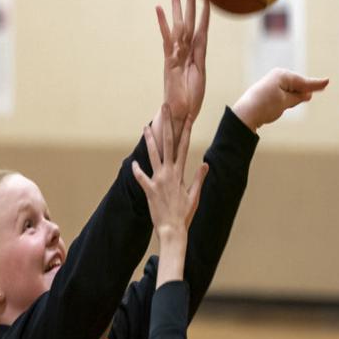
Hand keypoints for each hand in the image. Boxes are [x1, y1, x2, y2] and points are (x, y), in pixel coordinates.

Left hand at [132, 105, 207, 239]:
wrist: (172, 229)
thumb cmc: (185, 214)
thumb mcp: (195, 196)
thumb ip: (198, 178)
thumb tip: (205, 164)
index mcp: (180, 173)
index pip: (183, 147)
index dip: (185, 130)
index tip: (187, 117)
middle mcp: (168, 173)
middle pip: (167, 144)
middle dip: (167, 124)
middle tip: (165, 109)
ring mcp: (157, 180)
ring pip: (152, 155)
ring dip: (149, 139)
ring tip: (145, 126)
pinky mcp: (148, 189)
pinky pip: (140, 176)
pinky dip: (137, 170)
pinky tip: (133, 163)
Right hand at [157, 0, 209, 129]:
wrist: (179, 115)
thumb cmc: (189, 101)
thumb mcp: (199, 79)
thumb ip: (197, 62)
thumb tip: (197, 49)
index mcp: (195, 56)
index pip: (201, 31)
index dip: (204, 16)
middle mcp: (184, 52)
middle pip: (187, 23)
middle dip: (188, 4)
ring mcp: (175, 55)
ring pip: (178, 27)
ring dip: (177, 8)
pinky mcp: (169, 62)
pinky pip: (168, 40)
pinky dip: (164, 25)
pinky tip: (159, 9)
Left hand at [232, 69, 329, 132]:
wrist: (246, 113)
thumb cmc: (266, 105)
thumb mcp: (286, 101)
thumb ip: (298, 96)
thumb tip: (308, 94)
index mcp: (282, 75)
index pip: (303, 81)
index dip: (316, 84)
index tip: (327, 81)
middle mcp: (278, 76)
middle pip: (298, 85)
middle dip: (303, 92)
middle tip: (300, 98)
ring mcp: (274, 83)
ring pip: (292, 91)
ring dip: (295, 97)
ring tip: (283, 105)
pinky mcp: (271, 92)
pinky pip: (285, 94)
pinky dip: (289, 99)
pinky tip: (283, 104)